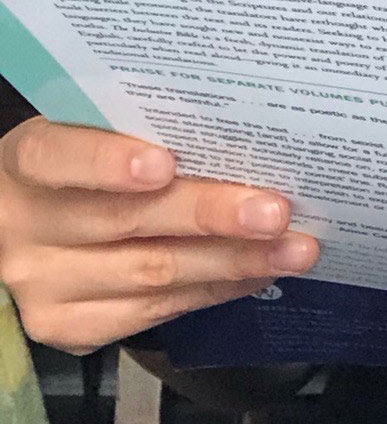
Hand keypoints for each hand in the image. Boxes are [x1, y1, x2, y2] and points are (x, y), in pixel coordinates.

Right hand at [0, 118, 320, 354]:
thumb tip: (240, 130)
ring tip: (290, 248)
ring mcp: (45, 284)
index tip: (165, 163)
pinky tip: (255, 273)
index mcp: (28, 162)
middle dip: (211, 215)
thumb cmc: (78, 164)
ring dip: (232, 260)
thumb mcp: (90, 133)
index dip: (111, 161)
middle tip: (275, 210)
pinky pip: (151, 311)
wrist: (25, 229)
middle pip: (125, 220)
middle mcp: (28, 227)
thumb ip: (140, 128)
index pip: (61, 156)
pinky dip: (213, 290)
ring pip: (150, 273)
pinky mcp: (68, 327)